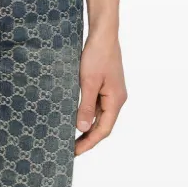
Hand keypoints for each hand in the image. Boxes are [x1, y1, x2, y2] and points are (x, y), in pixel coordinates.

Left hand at [75, 29, 126, 155]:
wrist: (103, 34)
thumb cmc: (97, 55)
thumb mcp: (88, 82)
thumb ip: (86, 106)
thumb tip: (82, 128)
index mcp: (116, 101)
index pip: (103, 130)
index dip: (89, 143)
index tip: (74, 152)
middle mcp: (116, 99)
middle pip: (103, 126)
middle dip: (87, 138)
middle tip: (70, 149)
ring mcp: (112, 93)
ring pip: (100, 116)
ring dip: (87, 127)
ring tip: (70, 137)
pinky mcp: (105, 86)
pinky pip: (97, 106)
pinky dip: (87, 115)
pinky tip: (76, 117)